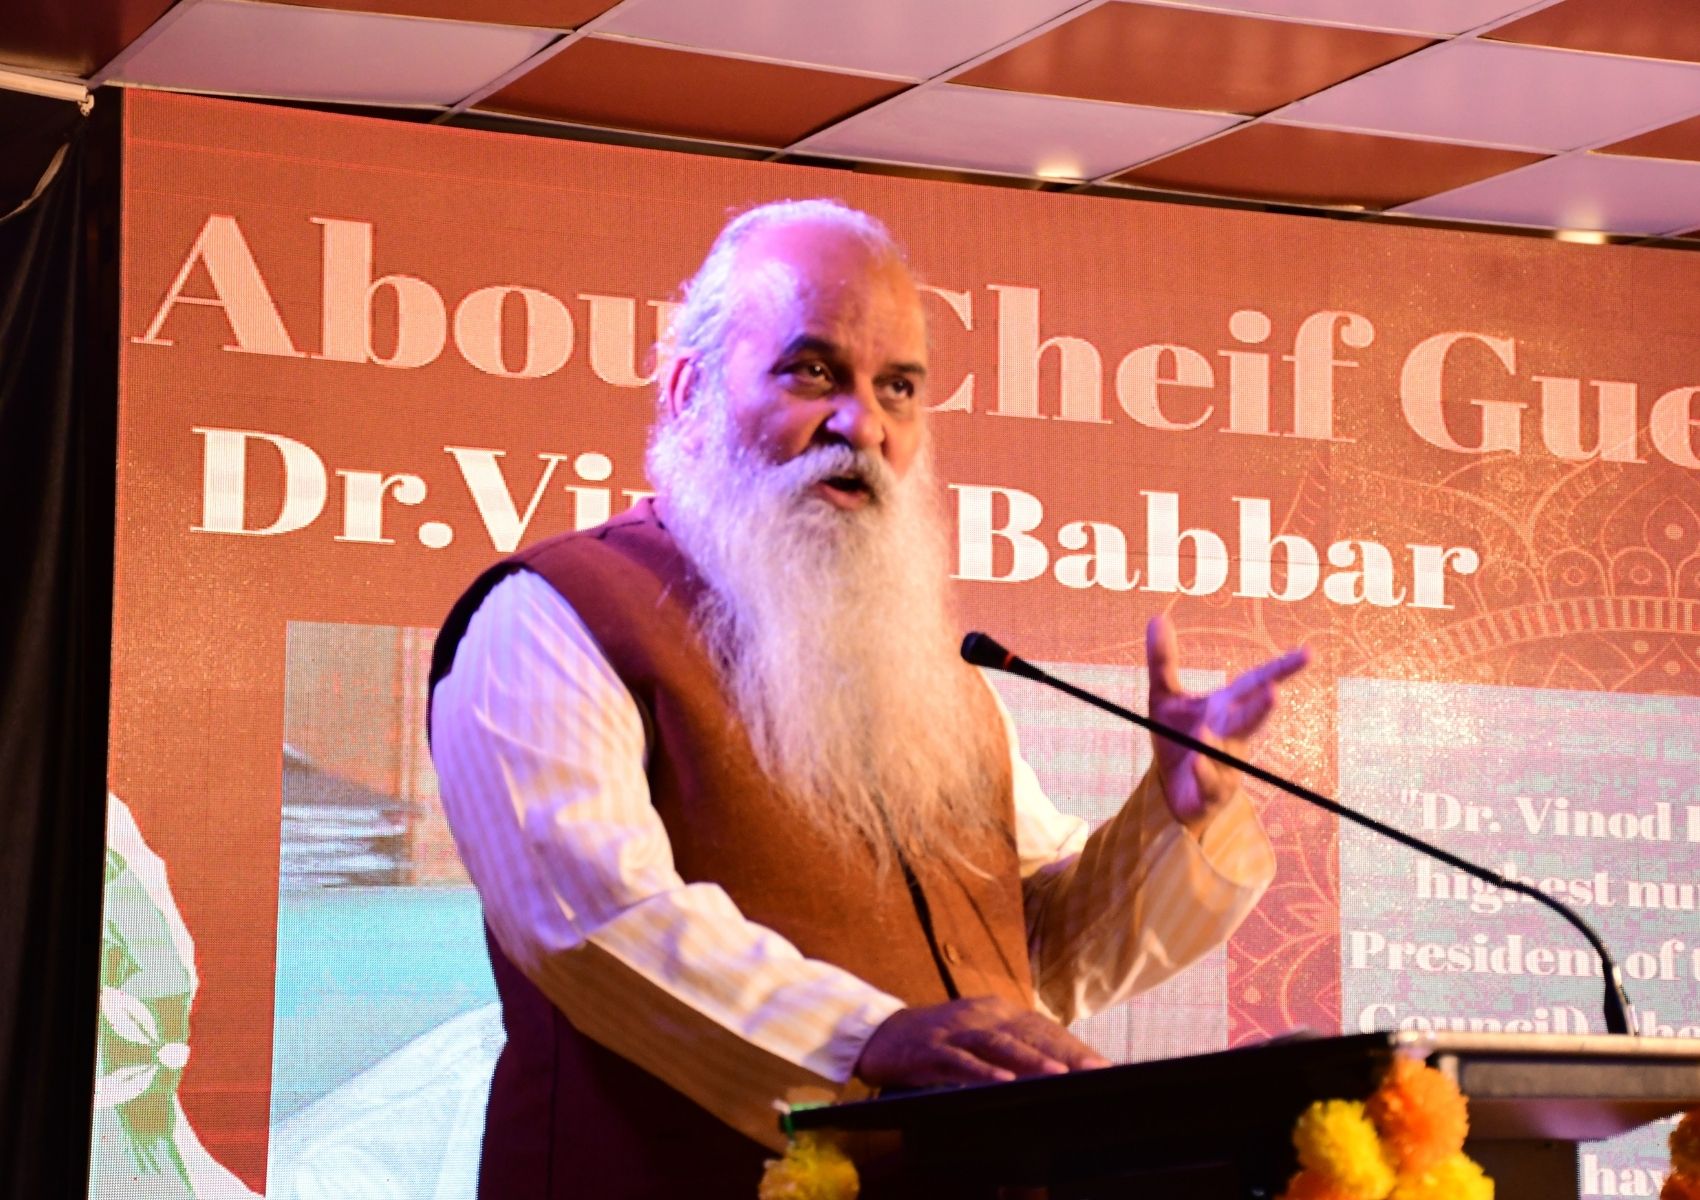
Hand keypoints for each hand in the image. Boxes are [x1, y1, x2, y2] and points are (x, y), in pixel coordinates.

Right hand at [854, 996, 1108, 1088]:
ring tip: (1060, 1075)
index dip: (1074, 1046)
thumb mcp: (978, 1039)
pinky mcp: (932, 1049)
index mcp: (997, 1011)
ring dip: (1031, 1060)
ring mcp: (956, 1030)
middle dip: (1065, 1052)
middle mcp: (981, 1014)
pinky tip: (1003, 1083)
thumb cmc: (938, 1043)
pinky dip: (983, 1072)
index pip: (1044, 1028)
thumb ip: (1012, 1048)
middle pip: (1029, 1033)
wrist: (880, 1035)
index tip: (1105, 1066)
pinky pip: (961, 1062)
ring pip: (1000, 1044)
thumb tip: (1057, 1070)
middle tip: (1097, 1071)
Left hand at [1147, 615, 1307, 833]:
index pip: (1255, 685)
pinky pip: (1210, 783)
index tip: (1309, 653)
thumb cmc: (1178, 740)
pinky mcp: (1210, 792)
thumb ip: (1163, 661)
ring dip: (1220, 744)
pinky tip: (1198, 761)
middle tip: (1274, 692)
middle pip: (1248, 720)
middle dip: (1260, 708)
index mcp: (1225, 708)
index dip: (1281, 669)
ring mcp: (1224, 765)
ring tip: (1207, 731)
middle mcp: (1231, 735)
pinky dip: (1205, 772)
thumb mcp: (1164, 698)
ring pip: (1227, 754)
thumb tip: (1158, 617)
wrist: (1171, 790)